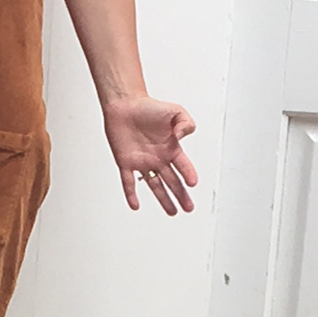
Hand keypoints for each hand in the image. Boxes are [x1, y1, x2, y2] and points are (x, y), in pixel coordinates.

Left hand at [105, 92, 199, 212]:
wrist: (124, 104)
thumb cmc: (149, 106)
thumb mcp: (176, 111)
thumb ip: (185, 124)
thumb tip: (181, 137)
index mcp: (171, 148)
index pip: (183, 166)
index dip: (188, 174)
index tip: (193, 184)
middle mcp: (158, 158)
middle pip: (172, 181)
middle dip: (181, 195)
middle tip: (188, 208)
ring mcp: (142, 162)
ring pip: (155, 185)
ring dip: (163, 199)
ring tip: (172, 212)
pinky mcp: (126, 162)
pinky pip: (128, 181)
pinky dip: (131, 194)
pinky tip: (135, 205)